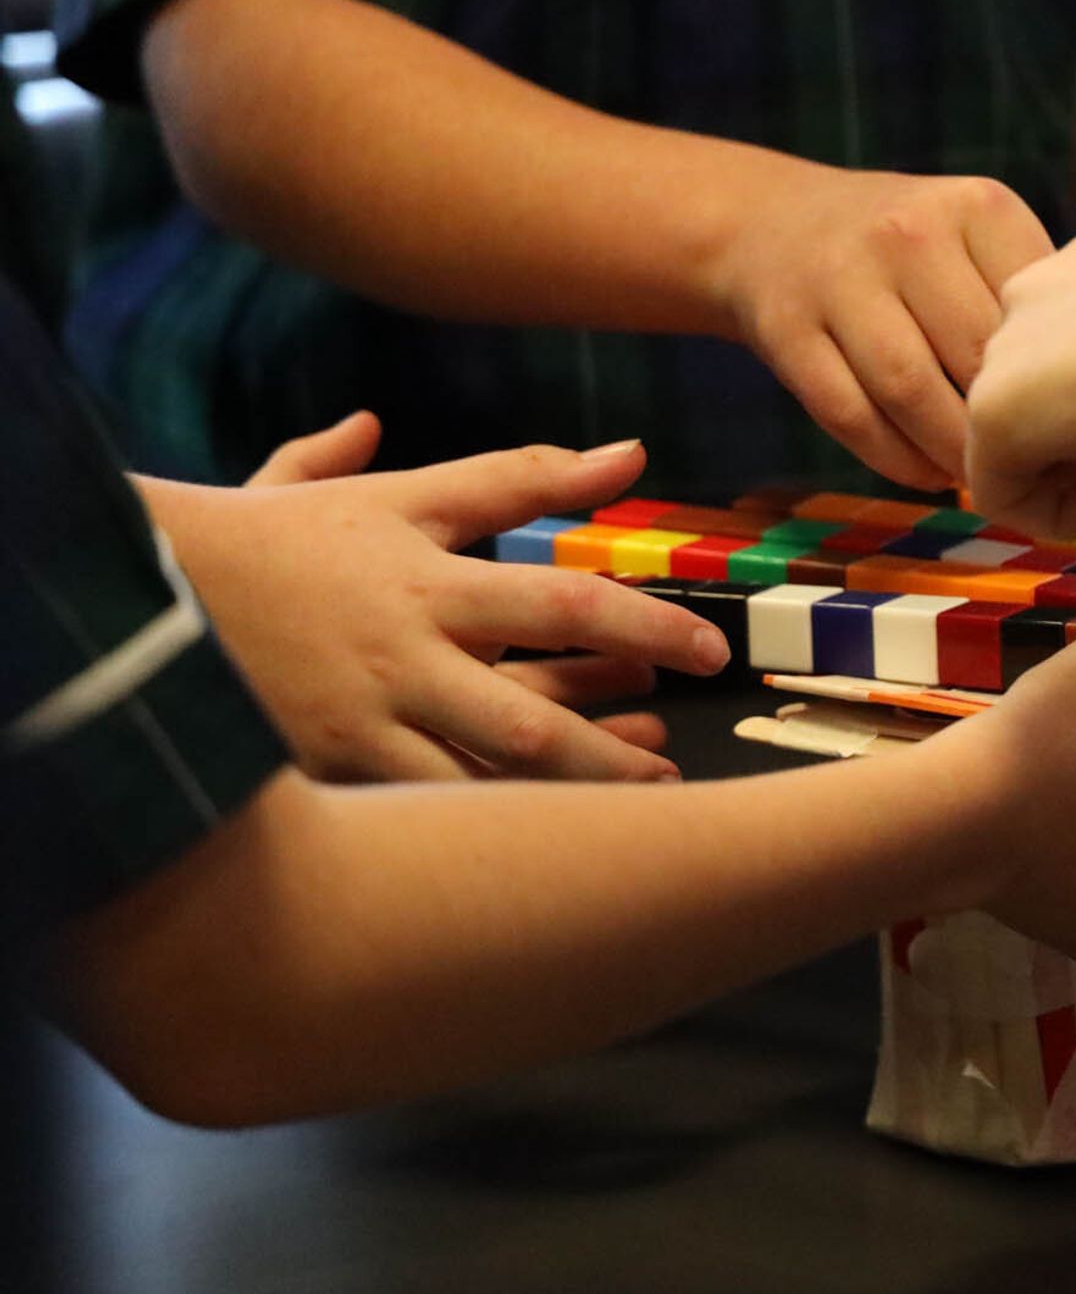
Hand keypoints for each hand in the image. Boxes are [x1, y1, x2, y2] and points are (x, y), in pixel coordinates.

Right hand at [147, 416, 731, 782]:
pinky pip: (431, 807)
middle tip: (690, 753)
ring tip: (650, 809)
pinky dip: (499, 821)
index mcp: (427, 578)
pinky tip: (558, 838)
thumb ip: (517, 476)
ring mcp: (365, 720)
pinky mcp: (332, 769)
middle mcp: (404, 653)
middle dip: (617, 738)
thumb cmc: (289, 541)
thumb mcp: (401, 496)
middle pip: (530, 705)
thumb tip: (626, 455)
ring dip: (570, 795)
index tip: (709, 648)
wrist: (147, 601)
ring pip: (482, 777)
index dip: (642, 622)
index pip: (558, 599)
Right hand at [711, 167, 1056, 489]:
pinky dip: (899, 460)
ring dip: (954, 454)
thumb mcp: (979, 242)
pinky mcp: (788, 331)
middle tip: (1037, 468)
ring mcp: (841, 280)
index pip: (1037, 314)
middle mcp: (908, 233)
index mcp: (977, 208)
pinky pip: (853, 416)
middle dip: (1011, 426)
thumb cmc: (911, 253)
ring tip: (984, 476)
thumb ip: (1035, 305)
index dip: (1060, 383)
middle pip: (977, 358)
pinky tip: (931, 474)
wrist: (774, 224)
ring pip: (913, 393)